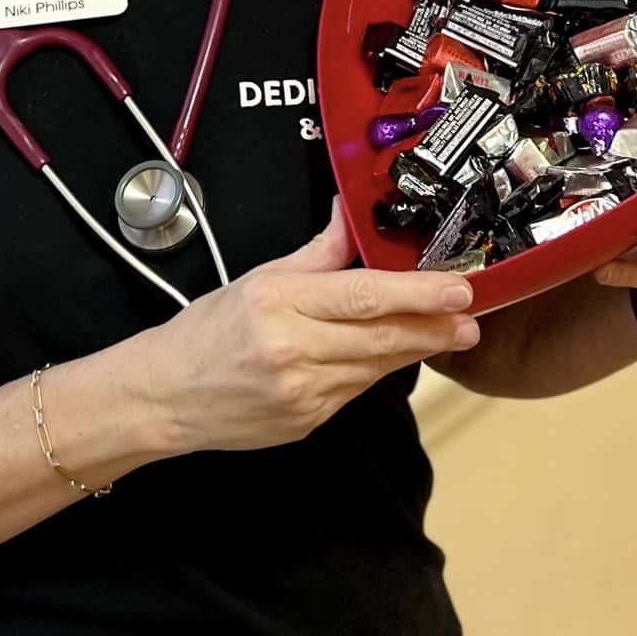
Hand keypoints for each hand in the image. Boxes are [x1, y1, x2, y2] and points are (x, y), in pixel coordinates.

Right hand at [137, 194, 484, 453]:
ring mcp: (301, 392)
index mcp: (277, 304)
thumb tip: (353, 214)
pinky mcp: (307, 421)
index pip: (363, 296)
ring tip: (450, 333)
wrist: (164, 395)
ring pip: (376, 366)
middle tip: (471, 316)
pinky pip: (356, 390)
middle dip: (434, 326)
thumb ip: (318, 253)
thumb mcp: (259, 279)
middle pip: (381, 336)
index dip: (417, 293)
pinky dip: (378, 369)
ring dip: (415, 348)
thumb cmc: (207, 332)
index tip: (457, 288)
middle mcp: (291, 350)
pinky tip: (393, 354)